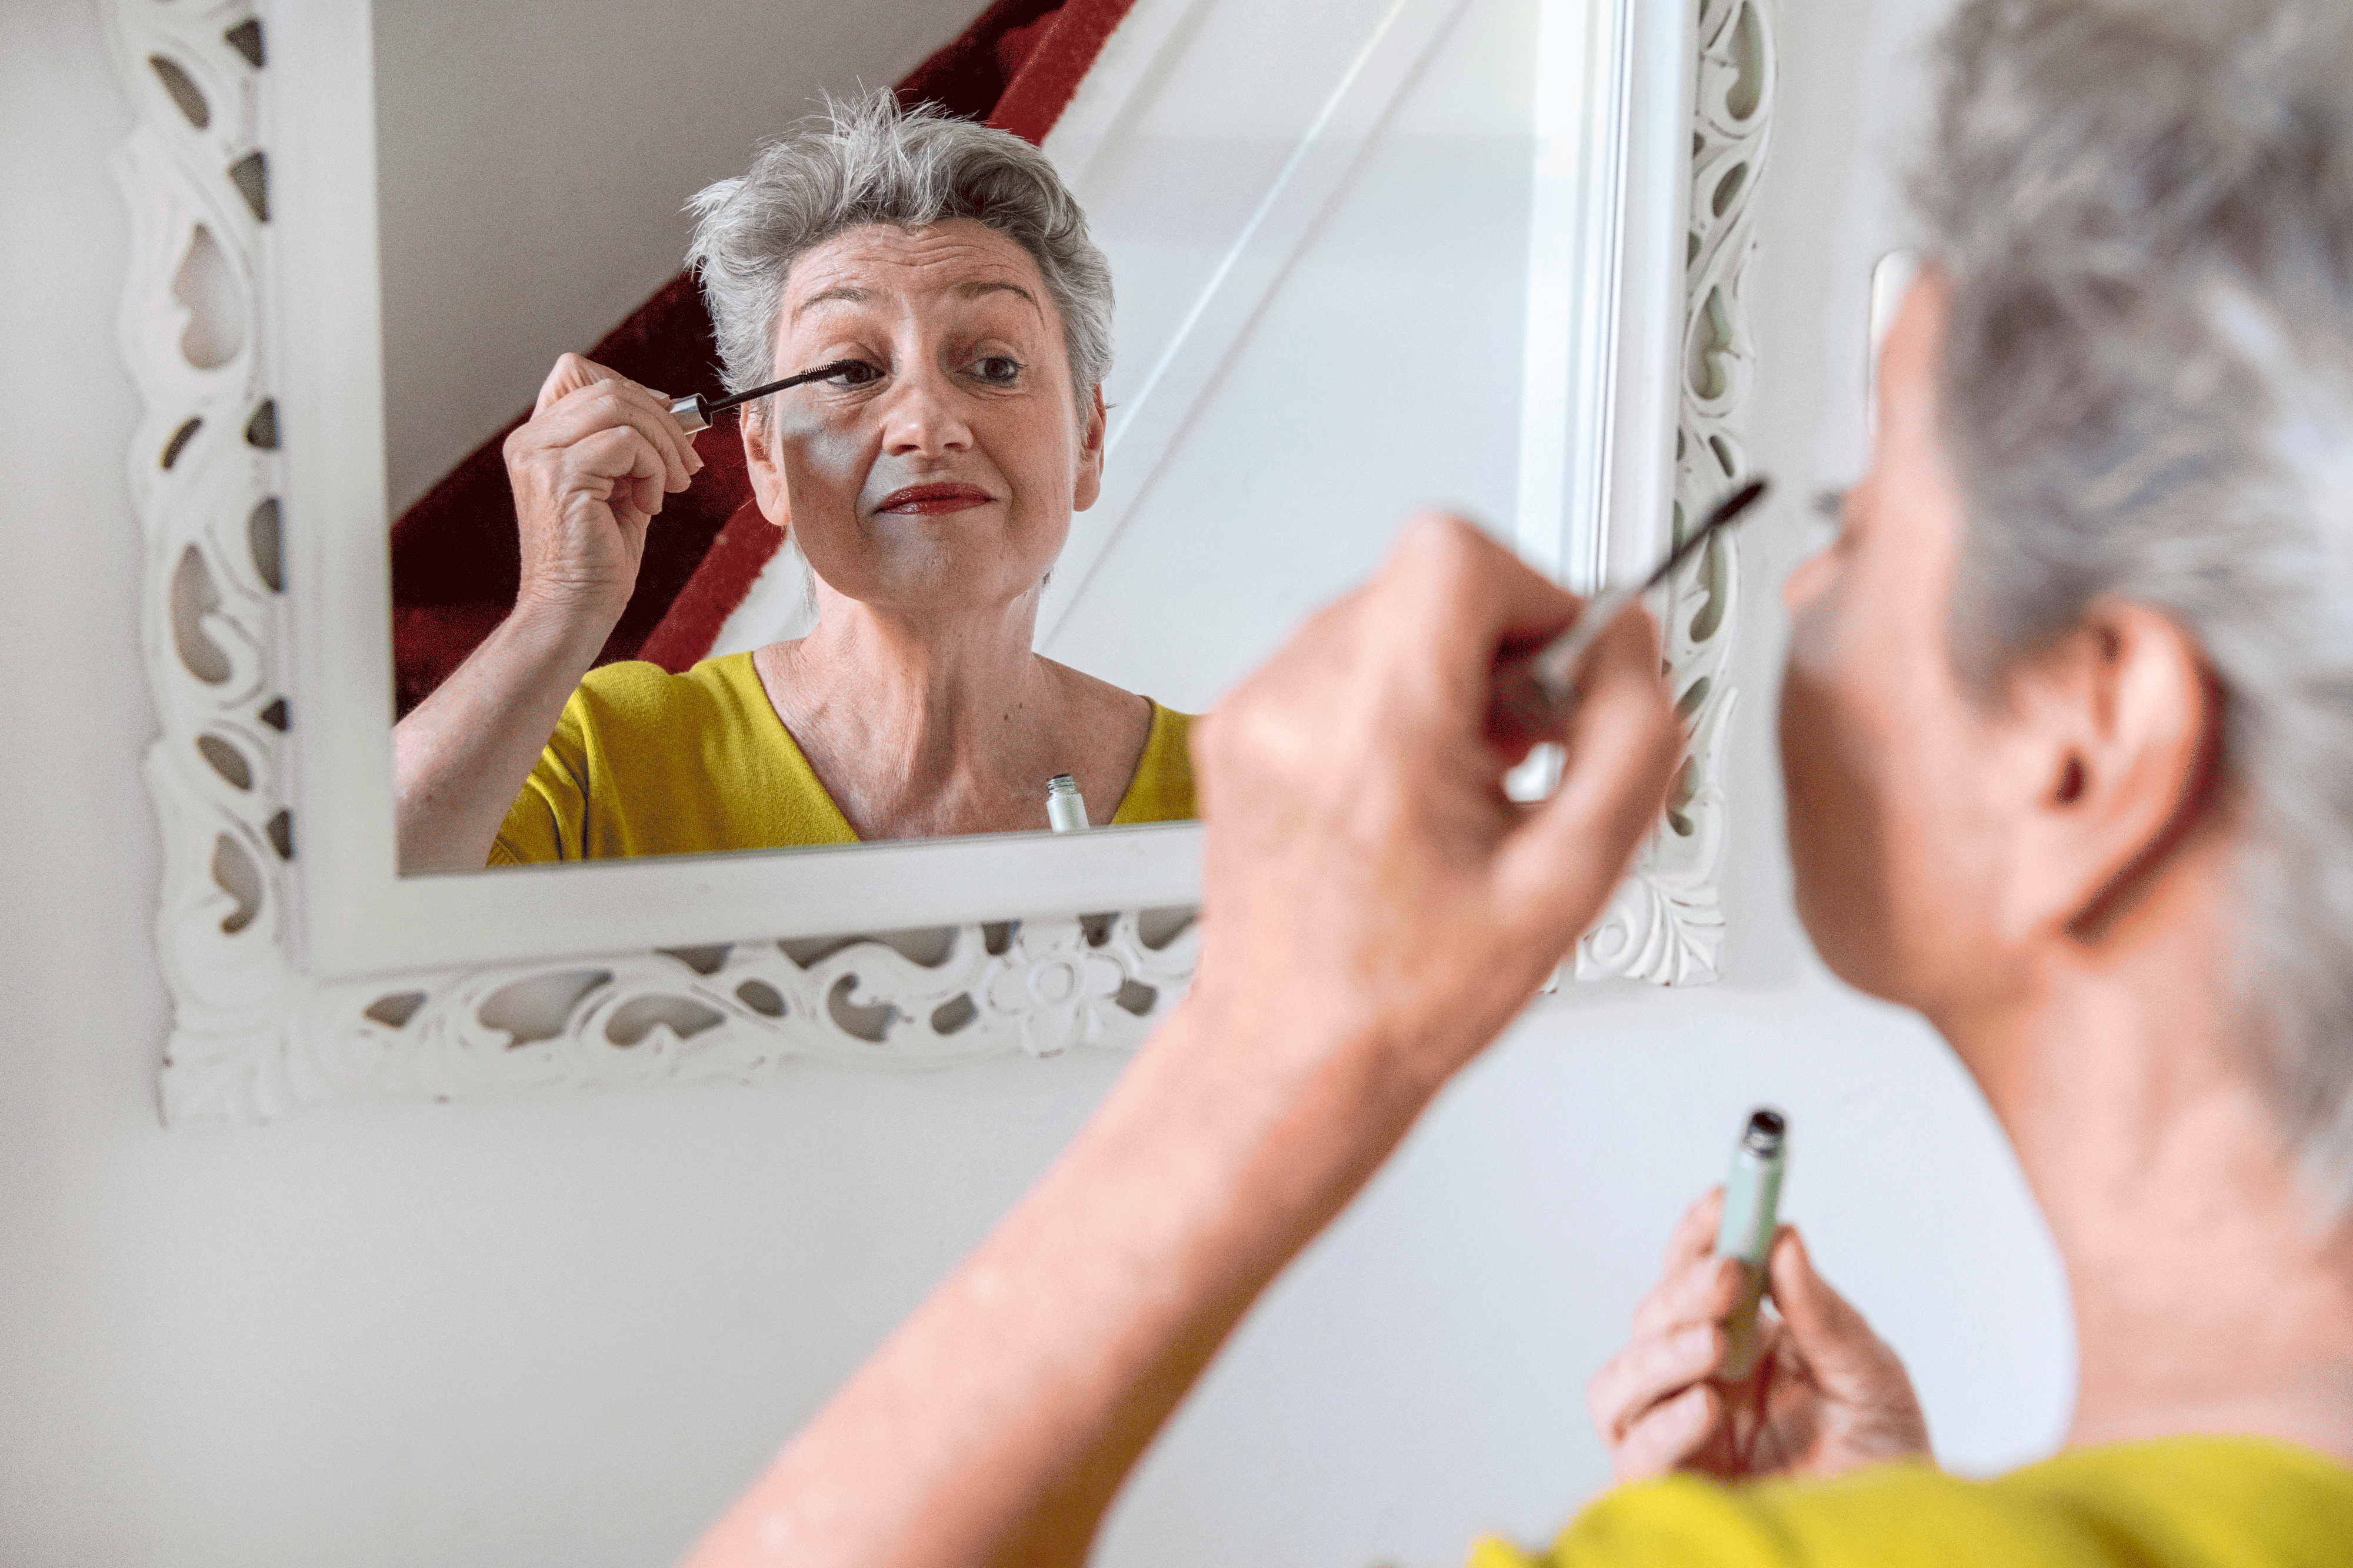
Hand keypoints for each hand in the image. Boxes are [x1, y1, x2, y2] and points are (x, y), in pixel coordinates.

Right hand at [501, 352, 703, 633]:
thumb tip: (680, 413)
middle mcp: (530, 440)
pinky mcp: (560, 475)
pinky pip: (626, 442)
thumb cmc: (597, 560)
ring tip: (672, 485)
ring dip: (663, 444)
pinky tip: (649, 505)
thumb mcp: (622, 488)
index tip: (666, 425)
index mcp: (538, 438)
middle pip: (607, 386)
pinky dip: (652, 468)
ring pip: (619, 407)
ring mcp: (540, 455)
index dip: (630, 388)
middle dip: (662, 421)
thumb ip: (637, 448)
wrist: (573, 611)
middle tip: (686, 464)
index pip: (578, 372)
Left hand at [1189, 513, 1681, 1094]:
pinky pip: (1333, 659)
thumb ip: (1630, 742)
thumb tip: (1634, 647)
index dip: (1533, 594)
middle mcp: (1295, 704)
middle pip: (1422, 580)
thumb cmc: (1407, 994)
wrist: (1294, 1052)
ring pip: (1380, 613)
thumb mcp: (1569, 881)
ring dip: (1445, 671)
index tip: (1560, 667)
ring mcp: (1254, 712)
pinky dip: (1389, 698)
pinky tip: (1412, 785)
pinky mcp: (1235, 729)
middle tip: (1525, 743)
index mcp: (1375, 731)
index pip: (1453, 553)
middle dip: (1497, 645)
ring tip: (1469, 776)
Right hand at [1590, 1189, 1930, 1483]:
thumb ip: (1823, 1315)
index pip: (1696, 1273)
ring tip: (1713, 1345)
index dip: (1701, 1232)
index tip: (1726, 1197)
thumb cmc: (1885, 1462)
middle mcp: (1697, 1384)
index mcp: (1740, 1343)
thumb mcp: (1870, 1376)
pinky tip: (1704, 1408)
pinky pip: (1634, 1456)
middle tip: (1728, 1276)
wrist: (1899, 1546)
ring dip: (1658, 1354)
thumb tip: (1784, 1238)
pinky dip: (1661, 1427)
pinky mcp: (1675, 1495)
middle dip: (1682, 1291)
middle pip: (1649, 1321)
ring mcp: (1678, 1440)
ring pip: (1617, 1385)